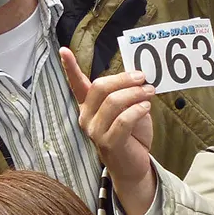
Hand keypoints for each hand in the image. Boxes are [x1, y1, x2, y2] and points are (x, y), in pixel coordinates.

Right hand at [59, 50, 156, 214]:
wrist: (133, 165)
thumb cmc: (131, 134)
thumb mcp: (129, 107)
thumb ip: (127, 92)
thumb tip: (138, 74)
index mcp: (89, 106)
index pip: (76, 84)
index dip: (70, 67)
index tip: (63, 50)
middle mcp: (86, 117)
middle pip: (100, 87)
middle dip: (124, 79)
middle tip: (143, 77)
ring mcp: (95, 131)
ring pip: (113, 102)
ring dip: (135, 93)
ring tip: (150, 92)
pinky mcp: (108, 143)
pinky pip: (123, 120)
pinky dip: (137, 110)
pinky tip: (146, 107)